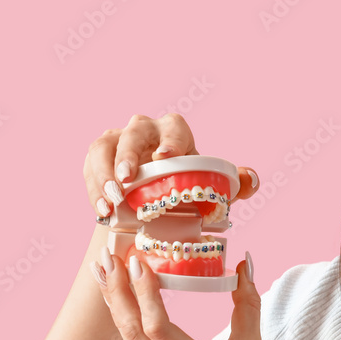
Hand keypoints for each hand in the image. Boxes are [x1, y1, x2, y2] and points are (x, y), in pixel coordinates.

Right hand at [83, 113, 258, 217]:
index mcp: (175, 131)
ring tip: (111, 203)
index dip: (170, 141)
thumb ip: (233, 184)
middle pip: (134, 133)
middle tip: (127, 181)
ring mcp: (117, 139)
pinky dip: (93, 189)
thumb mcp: (207, 187)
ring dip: (104, 174)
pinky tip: (101, 211)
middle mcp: (144, 129)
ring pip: (104, 147)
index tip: (166, 158)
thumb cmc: (182, 188)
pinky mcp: (97, 156)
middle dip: (129, 155)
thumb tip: (251, 180)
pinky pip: (90, 166)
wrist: (150, 201)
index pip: (174, 129)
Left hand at [94, 249, 284, 339]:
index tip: (137, 263)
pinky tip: (119, 301)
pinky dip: (124, 321)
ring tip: (104, 272)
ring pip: (127, 339)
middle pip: (131, 330)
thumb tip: (245, 265)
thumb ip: (247, 305)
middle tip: (108, 258)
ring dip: (115, 304)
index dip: (144, 294)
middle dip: (116, 291)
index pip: (158, 327)